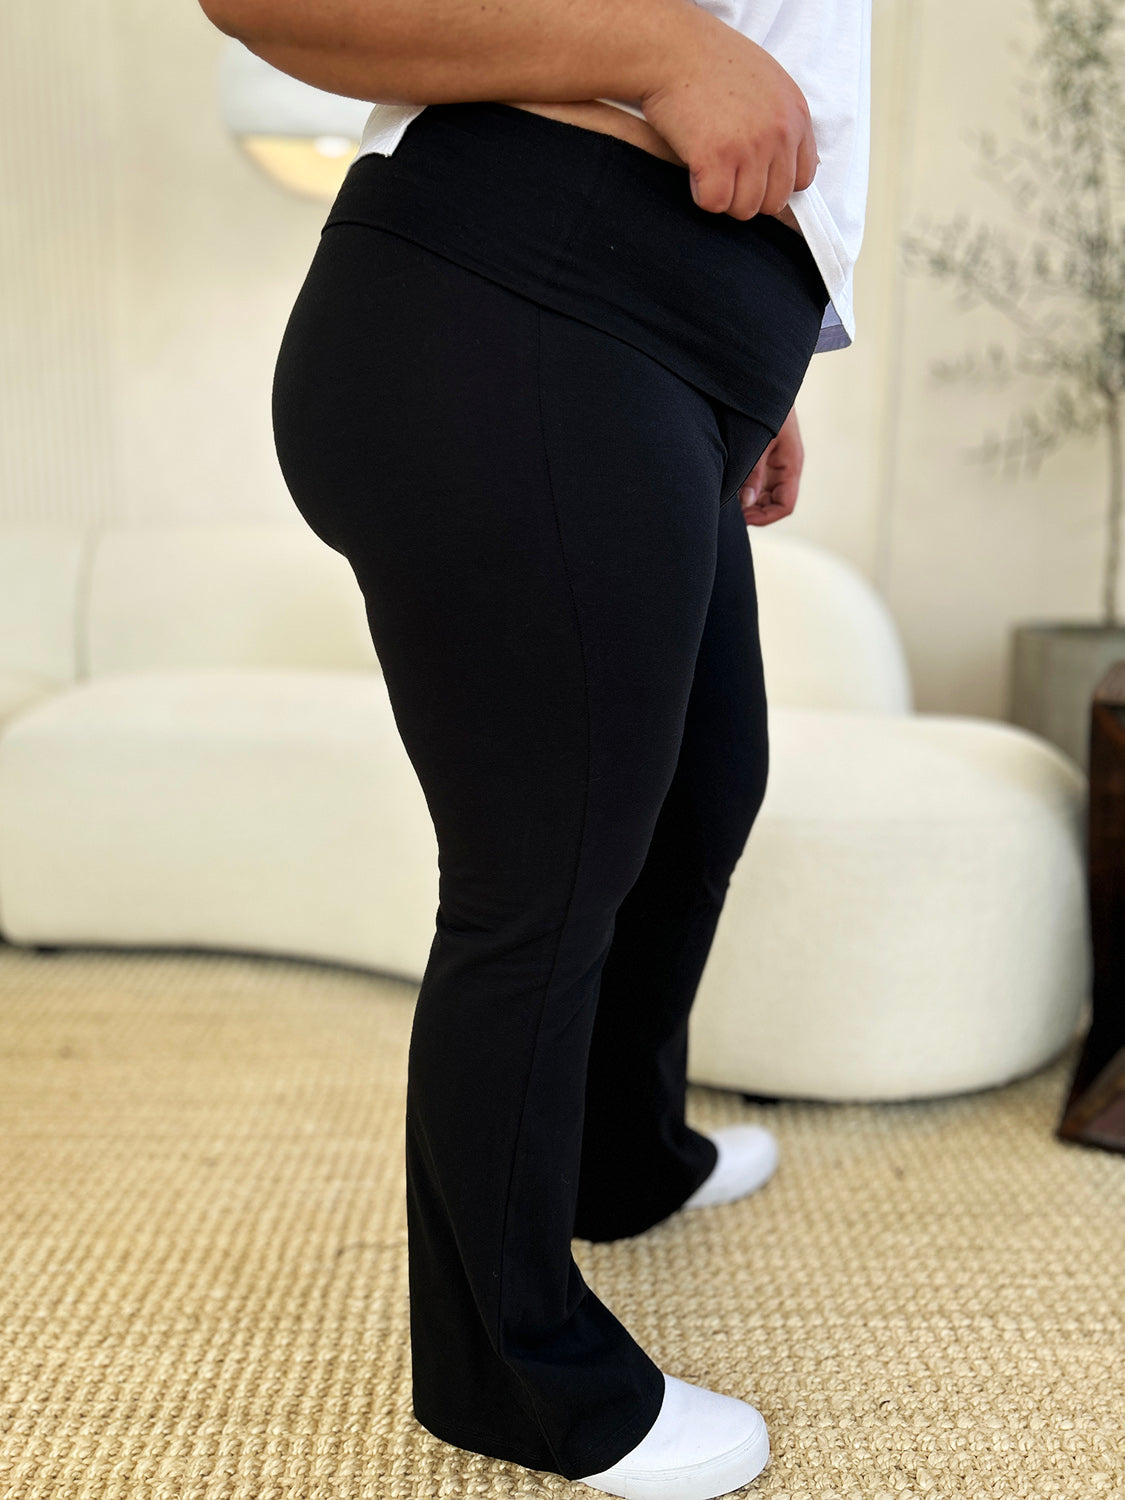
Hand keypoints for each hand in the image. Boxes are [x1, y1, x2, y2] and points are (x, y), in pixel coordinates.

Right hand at [639, 8, 818, 220]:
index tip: (755, 176)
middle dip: (748, 195)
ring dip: (724, 197)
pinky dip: (701, 193)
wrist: (675, 50)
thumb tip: (796, 165)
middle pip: (774, 201)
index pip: (803, 178)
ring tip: (710, 168)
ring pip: (745, 208)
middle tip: (727, 174)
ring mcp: (749, 148)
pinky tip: (695, 169)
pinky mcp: (716, 159)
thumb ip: (784, 124)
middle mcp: (779, 133)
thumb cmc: (714, 63)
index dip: (775, 184)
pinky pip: (714, 204)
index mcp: (796, 115)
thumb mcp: (770, 85)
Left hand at [739, 405, 803, 525]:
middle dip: (755, 512)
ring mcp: (774, 464)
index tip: (743, 518)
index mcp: (790, 464)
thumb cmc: (764, 406)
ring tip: (727, 502)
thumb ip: (754, 472)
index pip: (785, 505)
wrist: (761, 382)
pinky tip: (728, 489)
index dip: (765, 517)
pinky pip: (756, 484)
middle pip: (774, 504)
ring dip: (748, 503)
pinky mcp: (762, 458)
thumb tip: (748, 503)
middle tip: (730, 513)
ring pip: (764, 496)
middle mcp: (785, 467)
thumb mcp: (759, 440)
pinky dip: (744, 491)